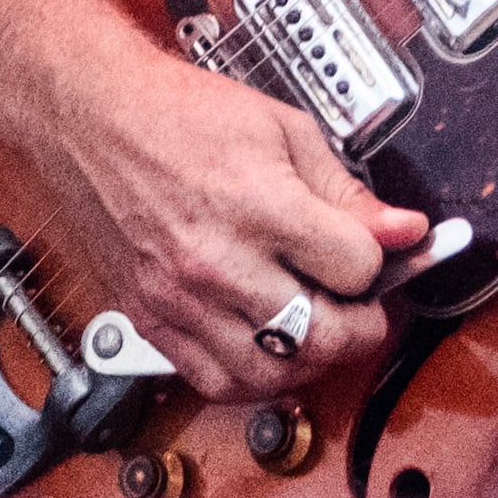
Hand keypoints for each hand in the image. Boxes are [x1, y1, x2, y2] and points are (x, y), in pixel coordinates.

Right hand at [20, 41, 428, 397]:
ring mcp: (179, 300)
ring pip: (268, 375)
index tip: (378, 253)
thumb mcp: (286, 131)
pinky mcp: (149, 319)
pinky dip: (252, 377)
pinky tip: (267, 346)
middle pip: (320, 338)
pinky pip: (212, 382)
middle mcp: (218, 264)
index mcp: (261, 208)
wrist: (92, 118)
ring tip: (317, 327)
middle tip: (365, 307)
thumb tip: (405, 230)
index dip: (381, 263)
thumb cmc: (182, 115)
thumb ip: (347, 192)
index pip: (357, 270)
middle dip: (362, 328)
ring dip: (309, 360)